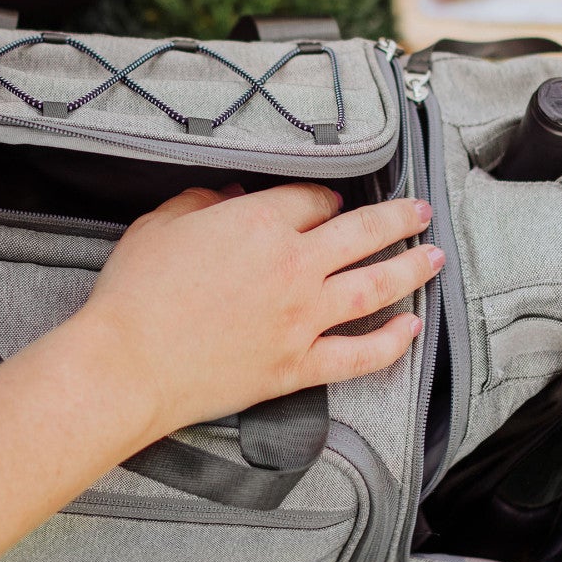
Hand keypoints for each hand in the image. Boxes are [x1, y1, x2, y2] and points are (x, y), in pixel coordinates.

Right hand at [78, 185, 441, 436]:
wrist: (126, 364)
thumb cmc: (134, 294)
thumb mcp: (160, 224)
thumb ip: (203, 201)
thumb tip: (232, 195)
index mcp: (259, 223)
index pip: (312, 199)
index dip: (325, 197)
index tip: (331, 201)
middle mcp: (292, 266)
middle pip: (362, 232)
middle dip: (397, 216)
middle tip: (419, 209)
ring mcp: (301, 318)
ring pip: (375, 286)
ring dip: (411, 268)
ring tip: (435, 256)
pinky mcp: (298, 365)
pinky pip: (359, 354)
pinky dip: (391, 342)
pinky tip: (410, 329)